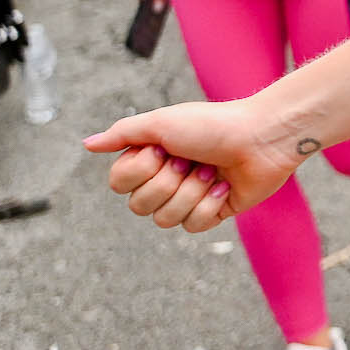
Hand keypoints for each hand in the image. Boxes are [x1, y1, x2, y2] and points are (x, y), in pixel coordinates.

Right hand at [85, 99, 301, 232]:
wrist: (262, 137)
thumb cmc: (214, 124)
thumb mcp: (163, 122)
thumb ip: (123, 134)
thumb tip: (87, 144)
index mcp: (150, 158)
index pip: (118, 184)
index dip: (140, 170)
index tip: (164, 148)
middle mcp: (166, 179)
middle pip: (138, 206)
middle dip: (167, 182)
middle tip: (191, 160)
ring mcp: (189, 198)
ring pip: (165, 219)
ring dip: (190, 193)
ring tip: (211, 172)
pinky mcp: (212, 213)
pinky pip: (192, 227)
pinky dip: (209, 205)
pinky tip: (225, 187)